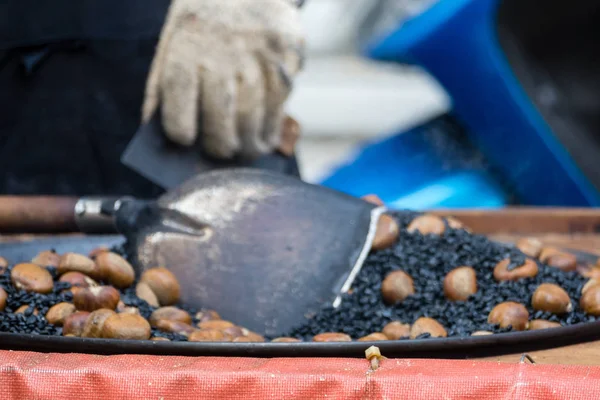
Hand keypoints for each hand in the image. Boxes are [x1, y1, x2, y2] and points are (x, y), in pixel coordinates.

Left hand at [142, 0, 304, 159]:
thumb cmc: (202, 23)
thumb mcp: (173, 41)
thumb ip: (162, 86)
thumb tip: (159, 134)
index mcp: (186, 47)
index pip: (180, 104)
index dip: (181, 131)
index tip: (185, 140)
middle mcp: (224, 51)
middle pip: (222, 120)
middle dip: (220, 147)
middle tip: (221, 153)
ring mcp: (260, 53)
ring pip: (254, 118)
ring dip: (250, 144)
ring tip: (247, 150)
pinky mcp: (288, 54)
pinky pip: (281, 104)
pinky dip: (273, 125)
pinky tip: (266, 133)